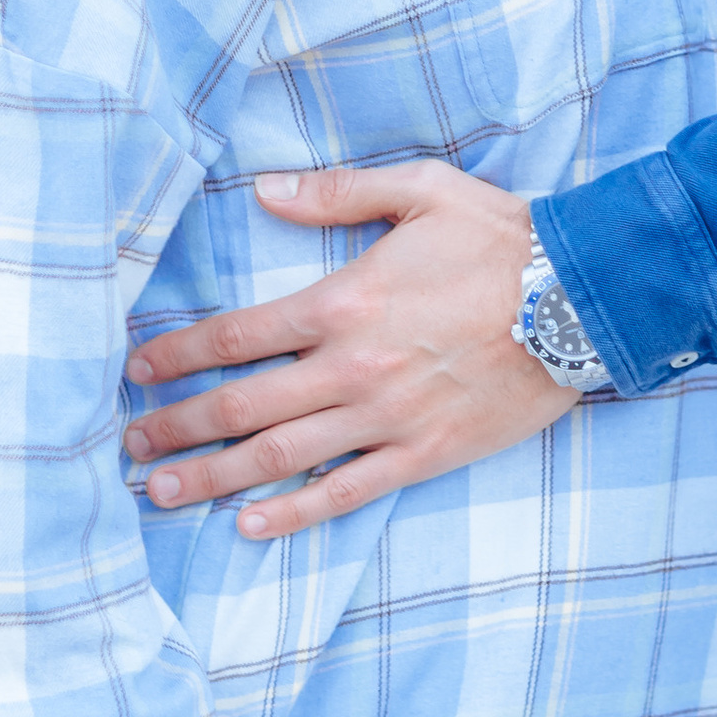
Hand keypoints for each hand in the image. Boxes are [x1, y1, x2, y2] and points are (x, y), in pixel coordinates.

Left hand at [124, 159, 564, 538]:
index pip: (237, 335)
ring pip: (279, 457)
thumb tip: (262, 190)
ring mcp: (387, 418)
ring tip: (159, 492)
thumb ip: (336, 192)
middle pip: (241, 405)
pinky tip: (248, 526)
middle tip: (128, 446)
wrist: (588, 298)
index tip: (136, 372)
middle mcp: (353, 368)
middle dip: (177, 427)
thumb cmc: (505, 239)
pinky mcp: (424, 453)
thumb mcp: (423, 190)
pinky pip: (346, 491)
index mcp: (344, 302)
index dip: (178, 356)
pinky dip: (293, 514)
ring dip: (212, 476)